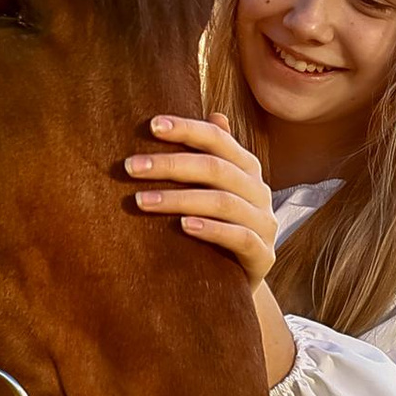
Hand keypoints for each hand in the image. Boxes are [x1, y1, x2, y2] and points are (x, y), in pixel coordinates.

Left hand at [125, 114, 276, 280]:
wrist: (238, 281)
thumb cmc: (217, 227)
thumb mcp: (212, 189)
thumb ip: (208, 155)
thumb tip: (212, 113)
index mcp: (246, 168)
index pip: (217, 139)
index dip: (186, 128)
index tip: (151, 125)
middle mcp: (259, 191)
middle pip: (215, 169)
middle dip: (170, 165)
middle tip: (130, 167)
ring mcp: (264, 223)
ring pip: (223, 202)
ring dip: (179, 199)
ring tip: (141, 201)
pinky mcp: (263, 255)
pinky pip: (239, 237)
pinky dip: (211, 229)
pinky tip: (183, 226)